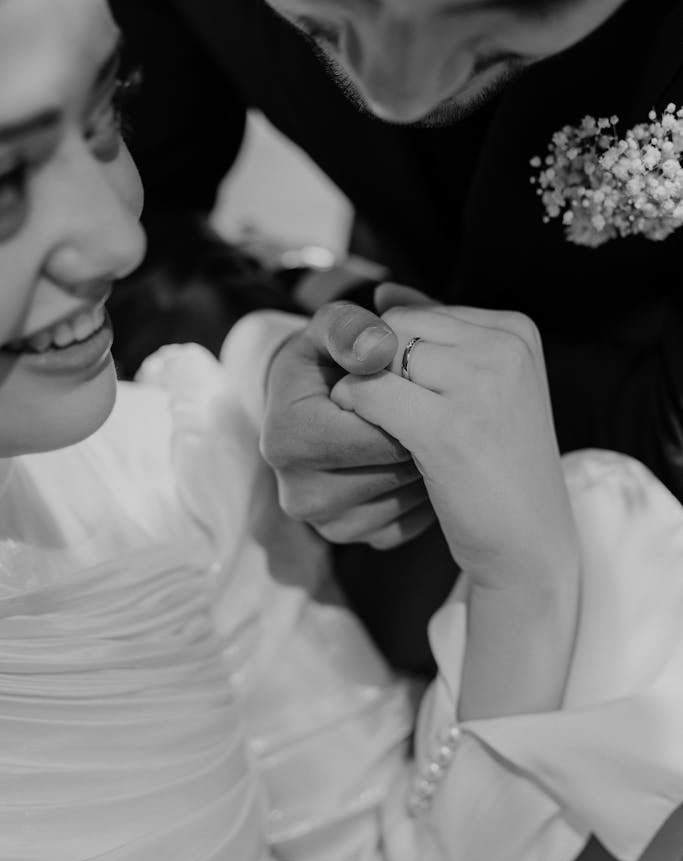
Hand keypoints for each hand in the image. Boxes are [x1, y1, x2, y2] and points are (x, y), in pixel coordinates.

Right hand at [261, 301, 435, 548]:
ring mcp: (328, 524)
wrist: (312, 407)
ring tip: (431, 430)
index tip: (424, 382)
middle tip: (440, 407)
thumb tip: (377, 346)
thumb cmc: (326, 361)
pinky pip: (411, 521)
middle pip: (393, 469)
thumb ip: (351, 328)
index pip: (373, 430)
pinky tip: (425, 461)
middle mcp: (300, 494)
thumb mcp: (331, 330)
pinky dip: (425, 492)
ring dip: (430, 465)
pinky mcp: (358, 538)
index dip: (409, 404)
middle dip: (423, 436)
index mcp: (287, 439)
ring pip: (407, 497)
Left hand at [331, 303, 577, 593]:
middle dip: (377, 368)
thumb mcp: (483, 388)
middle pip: (399, 329)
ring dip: (366, 390)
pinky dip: (357, 410)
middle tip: (392, 416)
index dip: (395, 355)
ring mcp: (480, 386)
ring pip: (382, 358)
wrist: (529, 541)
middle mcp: (503, 349)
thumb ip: (438, 338)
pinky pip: (371, 394)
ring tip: (388, 428)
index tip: (409, 397)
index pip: (422, 313)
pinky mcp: (449, 429)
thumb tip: (382, 293)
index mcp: (516, 331)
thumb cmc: (498, 466)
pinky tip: (364, 435)